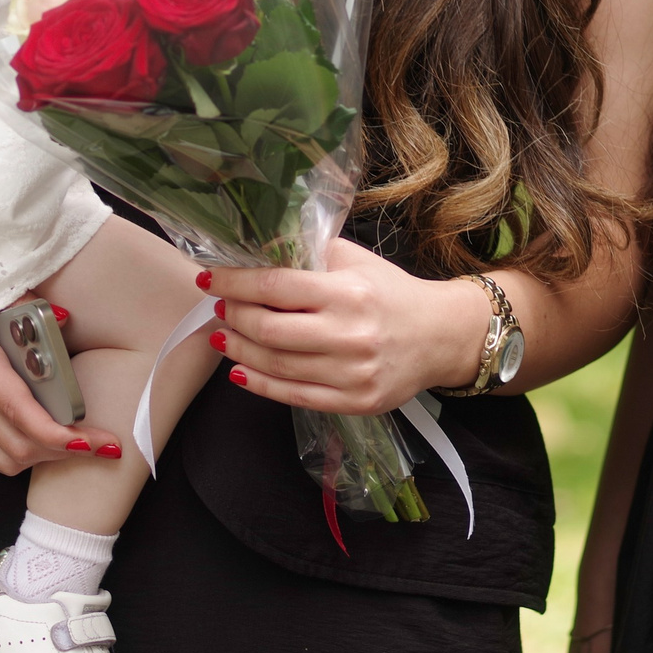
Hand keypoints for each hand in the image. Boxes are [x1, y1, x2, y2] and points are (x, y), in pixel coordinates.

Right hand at [0, 324, 122, 476]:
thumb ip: (18, 300)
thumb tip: (60, 318)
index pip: (21, 414)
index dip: (59, 436)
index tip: (92, 440)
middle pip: (19, 446)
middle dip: (64, 453)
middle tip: (102, 443)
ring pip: (3, 457)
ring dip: (43, 458)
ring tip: (76, 446)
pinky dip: (21, 454)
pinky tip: (42, 443)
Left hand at [208, 239, 493, 415]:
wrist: (442, 337)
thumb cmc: (392, 293)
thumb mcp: (358, 261)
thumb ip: (312, 254)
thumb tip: (258, 251)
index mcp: (349, 292)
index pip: (276, 287)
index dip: (235, 283)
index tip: (210, 279)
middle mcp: (351, 334)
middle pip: (270, 330)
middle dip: (235, 317)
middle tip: (220, 308)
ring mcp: (353, 374)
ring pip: (277, 365)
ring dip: (240, 351)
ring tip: (222, 337)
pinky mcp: (356, 402)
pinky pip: (295, 396)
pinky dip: (260, 384)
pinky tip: (240, 371)